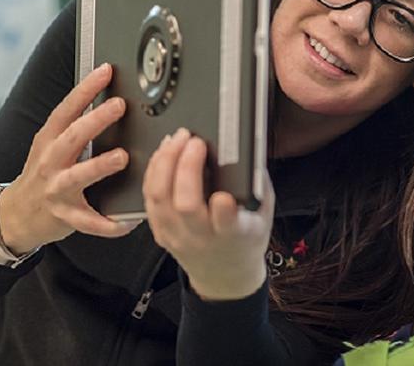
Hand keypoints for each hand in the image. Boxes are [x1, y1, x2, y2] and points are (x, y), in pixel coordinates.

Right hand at [0, 63, 138, 253]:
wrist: (16, 215)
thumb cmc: (42, 173)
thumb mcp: (50, 145)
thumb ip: (75, 126)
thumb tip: (108, 98)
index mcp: (48, 140)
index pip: (66, 109)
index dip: (85, 89)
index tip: (105, 71)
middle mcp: (49, 162)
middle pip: (72, 137)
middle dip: (95, 120)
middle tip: (119, 105)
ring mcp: (55, 190)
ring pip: (77, 177)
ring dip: (99, 166)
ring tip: (122, 157)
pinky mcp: (63, 216)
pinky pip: (88, 221)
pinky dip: (107, 224)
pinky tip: (127, 222)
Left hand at [143, 128, 274, 300]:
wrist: (225, 276)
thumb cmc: (246, 240)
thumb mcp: (264, 216)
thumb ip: (259, 185)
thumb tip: (249, 150)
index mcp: (234, 236)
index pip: (226, 224)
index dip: (223, 210)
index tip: (223, 195)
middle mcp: (202, 238)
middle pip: (185, 204)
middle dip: (187, 167)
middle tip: (194, 141)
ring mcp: (176, 236)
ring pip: (160, 197)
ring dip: (165, 162)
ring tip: (177, 138)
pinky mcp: (160, 232)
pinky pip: (149, 198)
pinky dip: (154, 171)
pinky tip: (164, 152)